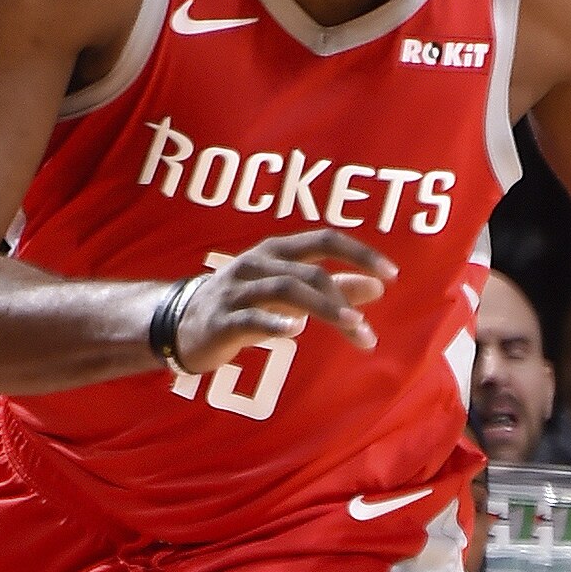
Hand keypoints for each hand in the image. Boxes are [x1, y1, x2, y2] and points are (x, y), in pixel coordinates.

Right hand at [172, 229, 397, 374]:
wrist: (179, 324)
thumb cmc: (244, 304)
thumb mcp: (290, 292)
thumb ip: (333, 287)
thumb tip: (378, 286)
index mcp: (277, 250)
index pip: (325, 239)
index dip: (360, 253)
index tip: (392, 274)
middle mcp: (258, 263)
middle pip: (310, 271)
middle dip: (343, 299)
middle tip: (367, 329)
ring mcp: (237, 290)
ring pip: (286, 290)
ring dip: (323, 309)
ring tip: (351, 328)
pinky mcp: (222, 319)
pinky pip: (251, 318)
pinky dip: (275, 323)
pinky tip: (296, 332)